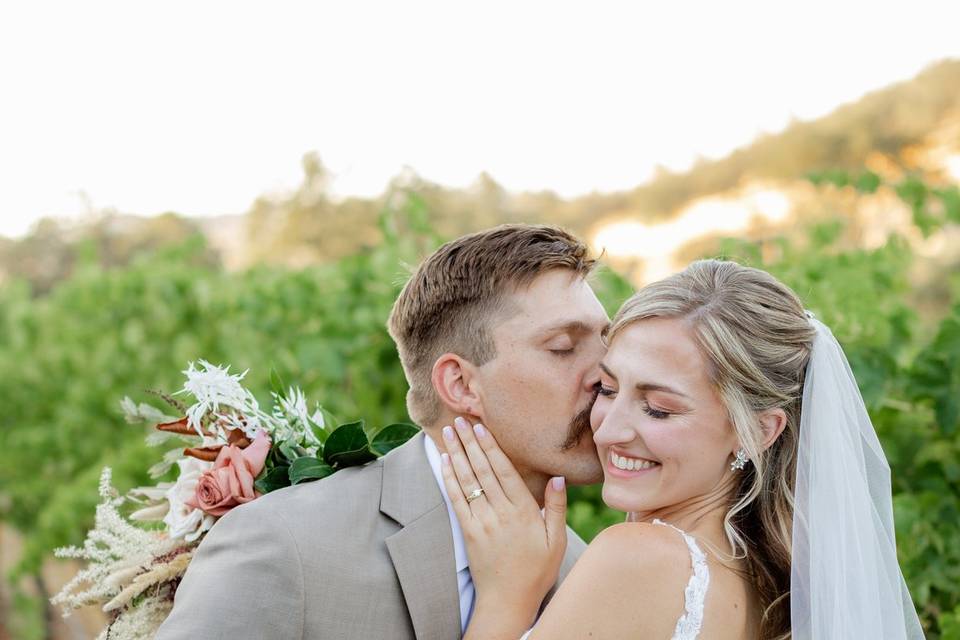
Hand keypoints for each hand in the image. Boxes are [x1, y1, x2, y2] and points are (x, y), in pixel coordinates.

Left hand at [440, 417, 566, 637]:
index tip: (481, 427)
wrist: (508, 602)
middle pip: (483, 470)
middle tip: (459, 420)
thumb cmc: (536, 571)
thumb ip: (556, 508)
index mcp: (524, 512)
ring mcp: (482, 523)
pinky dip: (449, 479)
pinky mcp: (468, 532)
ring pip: (467, 481)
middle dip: (470, 443)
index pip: (505, 471)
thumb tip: (558, 478)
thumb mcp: (556, 541)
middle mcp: (501, 513)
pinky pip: (457, 500)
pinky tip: (445, 462)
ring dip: (457, 454)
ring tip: (448, 432)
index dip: (491, 447)